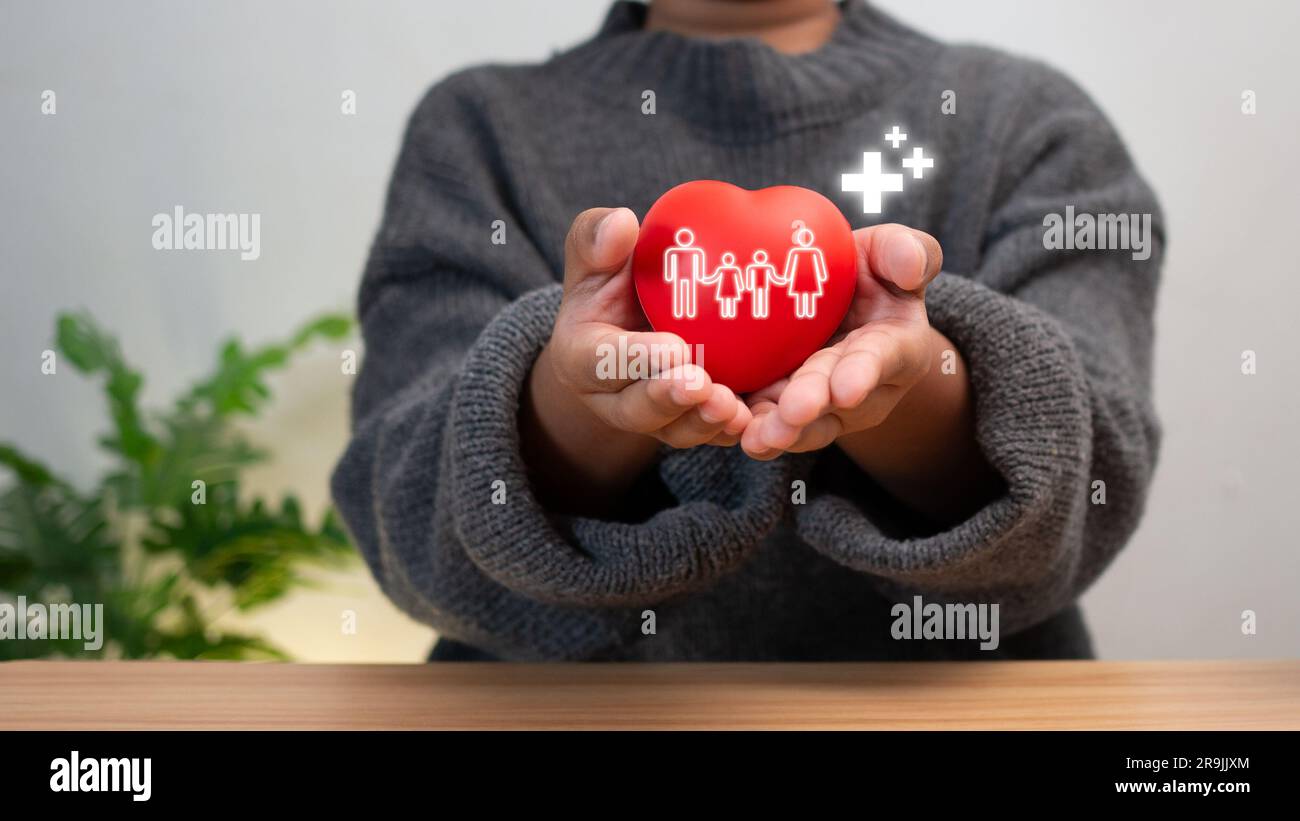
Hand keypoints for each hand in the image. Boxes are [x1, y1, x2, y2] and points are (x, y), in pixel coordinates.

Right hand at [521, 207, 750, 513]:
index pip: (600, 361)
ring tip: (732, 408)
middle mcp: (614, 397)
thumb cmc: (614, 281)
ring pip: (676, 429)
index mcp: (583, 355)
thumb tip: (620, 223)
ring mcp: (655, 416)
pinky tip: (756, 417)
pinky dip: (733, 429)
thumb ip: (596, 239)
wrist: (637, 319)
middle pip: (636, 408)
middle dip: (669, 400)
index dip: (635, 359)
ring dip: (703, 422)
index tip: (674, 348)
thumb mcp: (596, 256)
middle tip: (701, 385)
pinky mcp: (690, 423)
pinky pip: (710, 433)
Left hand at [740, 224, 942, 458]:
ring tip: (757, 438)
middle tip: (792, 413)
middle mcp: (863, 389)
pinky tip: (727, 430)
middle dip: (813, 406)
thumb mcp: (889, 253)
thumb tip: (912, 265)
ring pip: (804, 426)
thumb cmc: (867, 274)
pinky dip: (749, 428)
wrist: (833, 302)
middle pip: (836, 401)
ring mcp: (823, 407)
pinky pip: (768, 424)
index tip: (846, 389)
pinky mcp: (783, 409)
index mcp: (896, 348)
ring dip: (780, 432)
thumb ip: (907, 252)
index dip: (864, 373)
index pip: (882, 360)